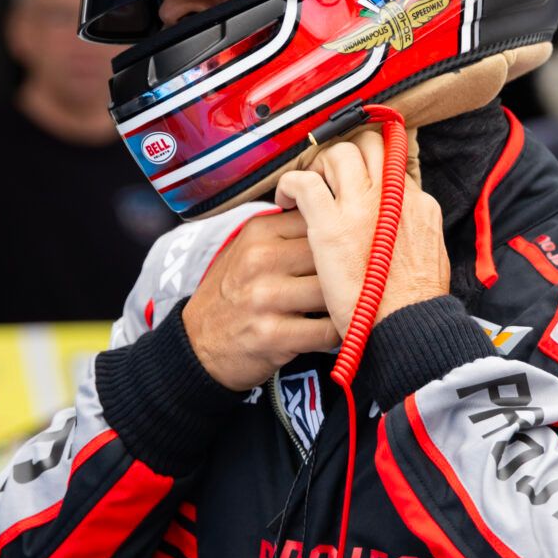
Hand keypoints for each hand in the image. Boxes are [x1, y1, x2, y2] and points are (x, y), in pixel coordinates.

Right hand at [183, 210, 339, 390]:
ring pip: (333, 292)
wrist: (198, 343)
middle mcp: (260, 259)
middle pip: (332, 256)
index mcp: (260, 230)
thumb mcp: (251, 248)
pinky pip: (327, 331)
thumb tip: (344, 214)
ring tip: (350, 306)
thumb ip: (290, 230)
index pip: (322, 220)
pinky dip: (340, 332)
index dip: (347, 238)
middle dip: (350, 272)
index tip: (356, 252)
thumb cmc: (236, 291)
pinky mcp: (272, 335)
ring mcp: (264, 298)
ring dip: (347, 303)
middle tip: (359, 283)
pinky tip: (338, 330)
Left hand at [275, 128, 448, 339]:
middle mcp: (390, 195)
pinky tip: (286, 198)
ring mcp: (361, 206)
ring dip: (320, 165)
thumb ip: (411, 230)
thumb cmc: (416, 303)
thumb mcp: (430, 253)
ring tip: (310, 187)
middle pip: (368, 145)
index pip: (391, 163)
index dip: (371, 167)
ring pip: (338, 155)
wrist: (409, 326)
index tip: (357, 181)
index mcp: (415, 203)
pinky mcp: (331, 225)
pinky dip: (291, 184)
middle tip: (330, 177)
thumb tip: (399, 226)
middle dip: (346, 155)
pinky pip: (305, 183)